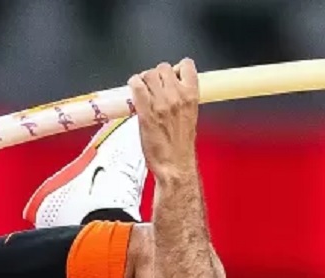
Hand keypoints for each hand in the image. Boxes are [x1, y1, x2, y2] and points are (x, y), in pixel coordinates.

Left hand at [128, 58, 199, 179]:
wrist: (175, 165)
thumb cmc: (181, 146)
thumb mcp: (190, 116)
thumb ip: (183, 98)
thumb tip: (172, 87)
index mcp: (192, 97)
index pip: (186, 65)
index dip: (176, 68)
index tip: (172, 76)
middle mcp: (177, 96)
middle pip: (163, 67)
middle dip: (157, 75)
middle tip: (153, 88)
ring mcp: (161, 103)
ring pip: (148, 74)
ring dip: (143, 80)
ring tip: (143, 92)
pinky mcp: (145, 111)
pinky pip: (136, 85)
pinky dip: (133, 85)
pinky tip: (134, 93)